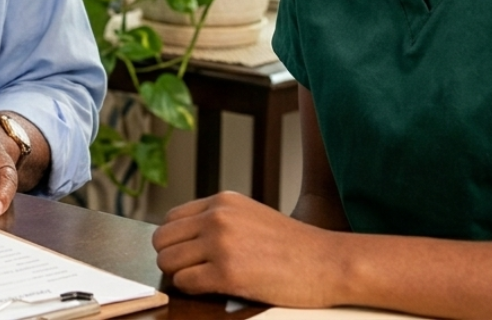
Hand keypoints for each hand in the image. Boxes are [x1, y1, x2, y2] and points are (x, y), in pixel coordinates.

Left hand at [152, 191, 343, 306]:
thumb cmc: (295, 246)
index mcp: (222, 201)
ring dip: (180, 275)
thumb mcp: (251, 216)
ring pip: (168, 261)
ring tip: (202, 279)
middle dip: (172, 258)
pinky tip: (212, 288)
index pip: (171, 219)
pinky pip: (185, 282)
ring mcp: (221, 244)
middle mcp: (217, 217)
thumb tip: (185, 239)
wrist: (329, 262)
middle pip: (162, 240)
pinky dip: (191, 289)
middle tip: (191, 270)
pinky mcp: (226, 273)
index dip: (175, 240)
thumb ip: (219, 220)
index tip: (186, 254)